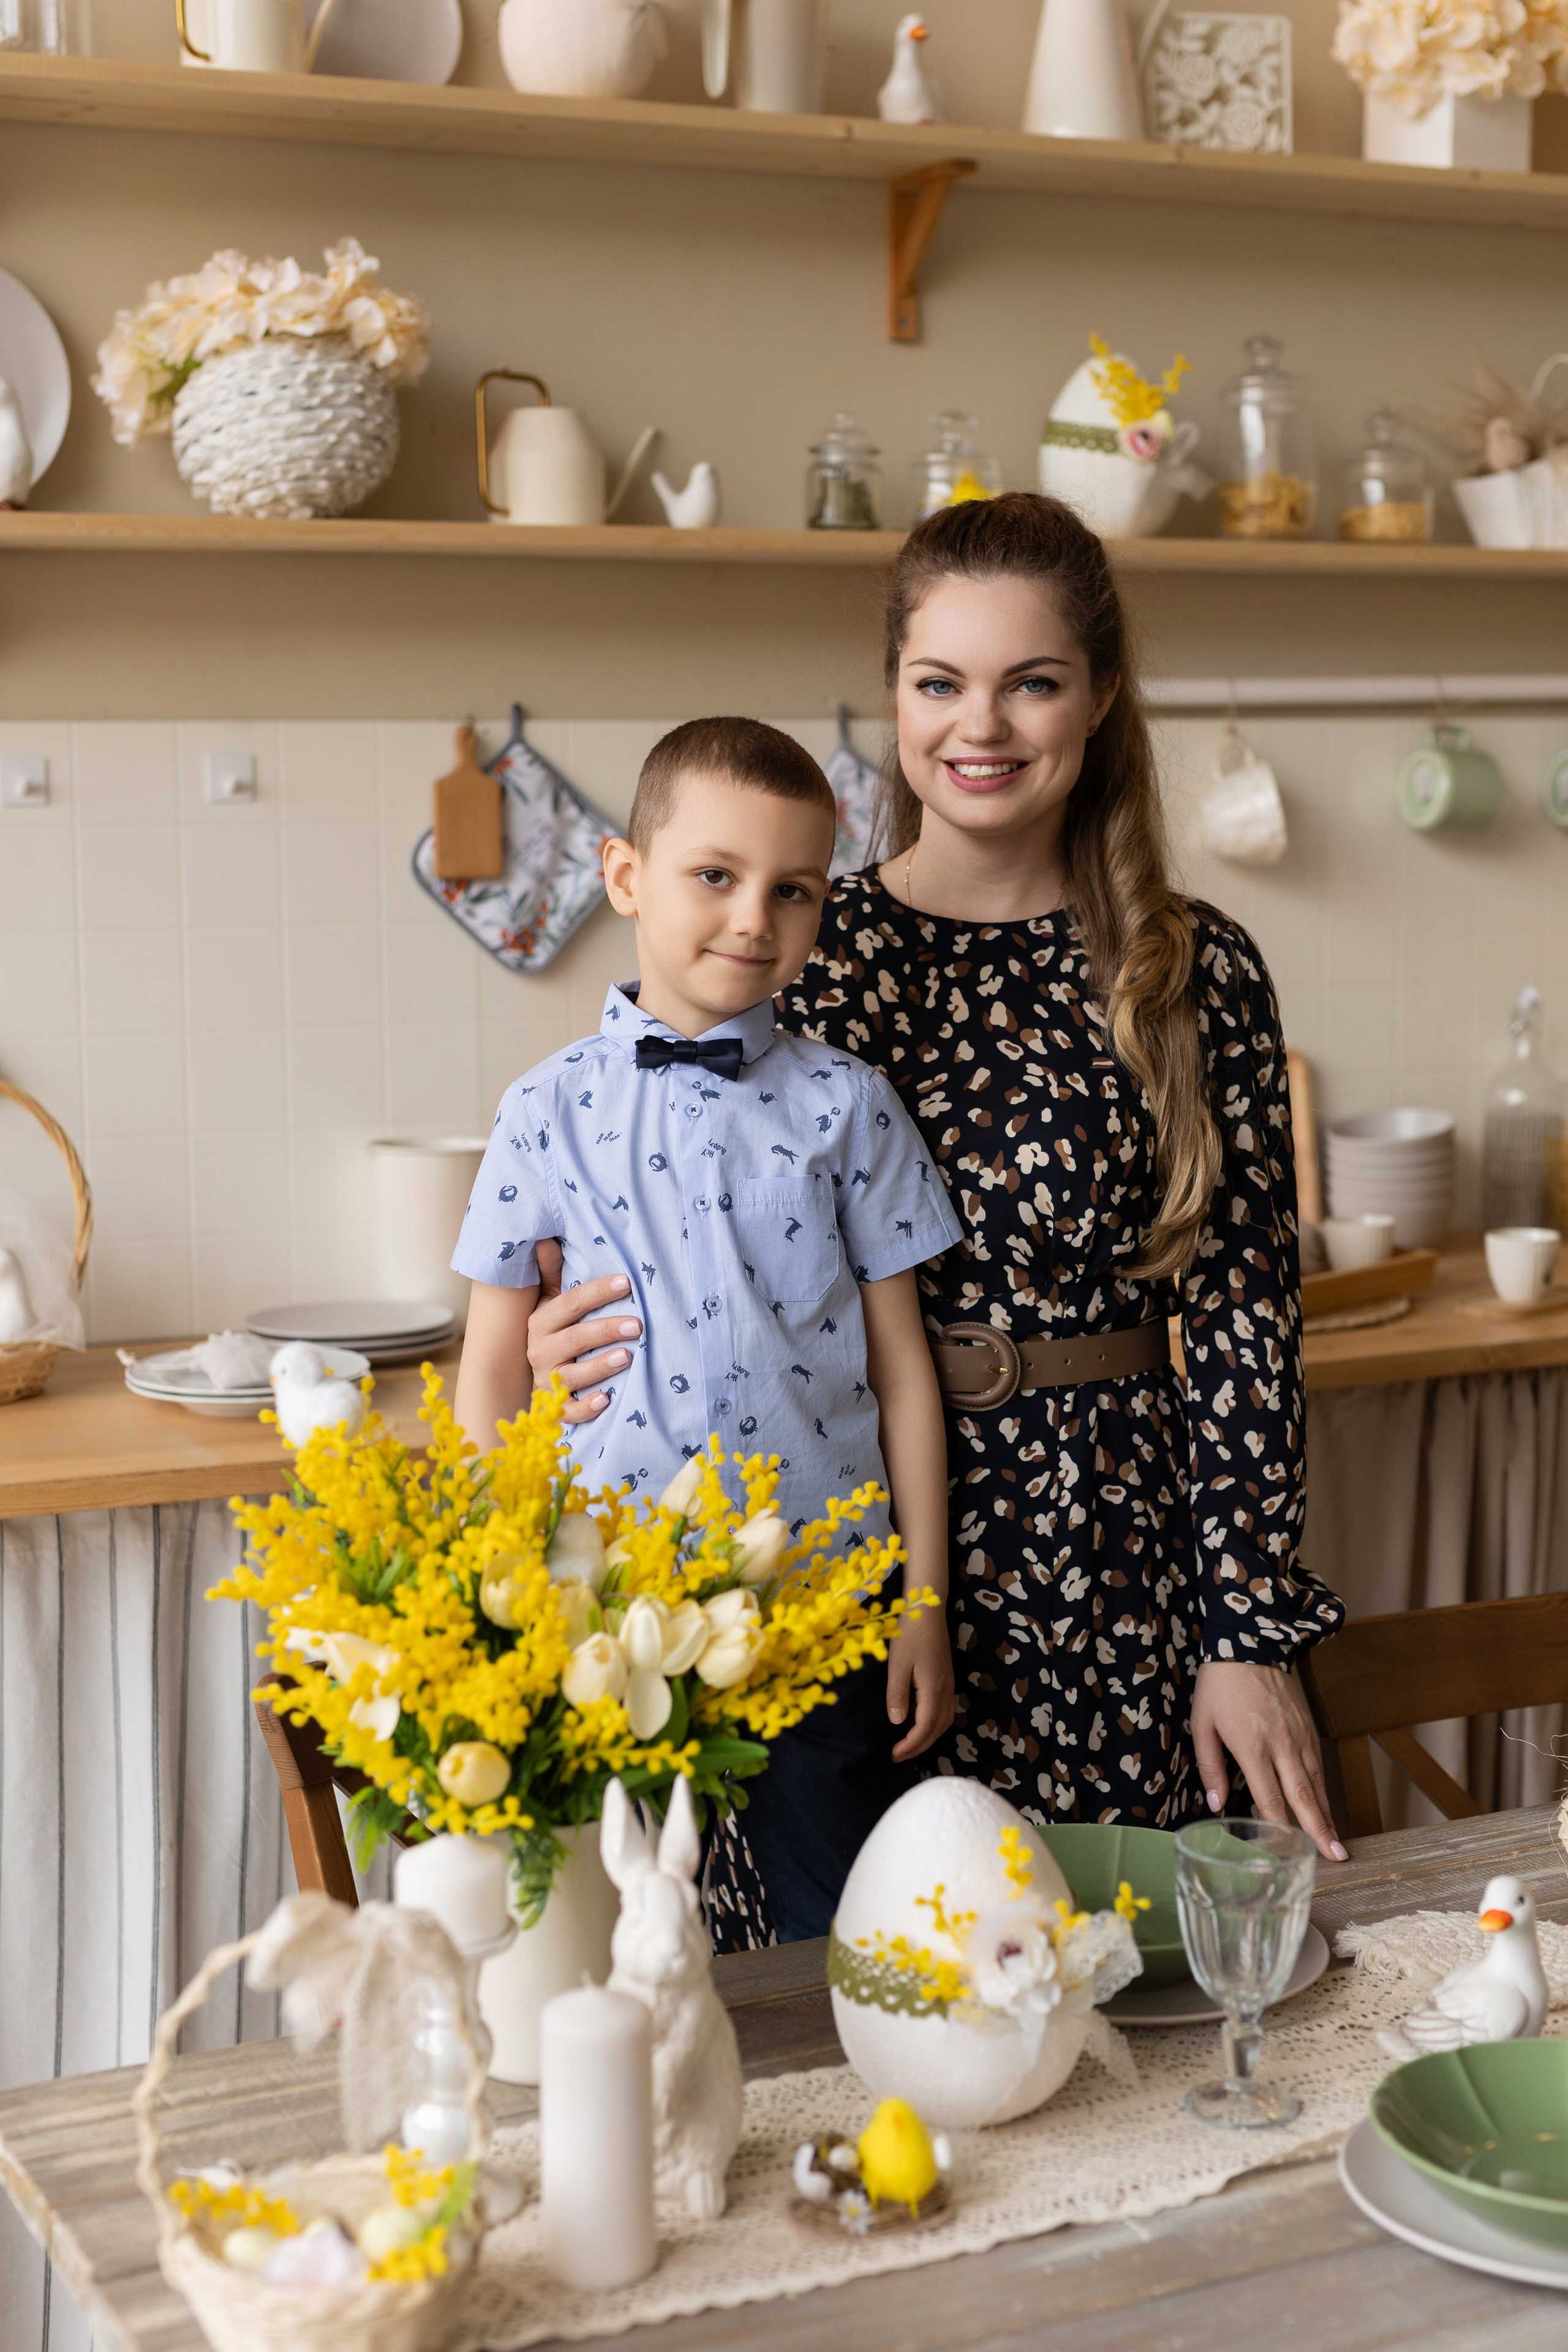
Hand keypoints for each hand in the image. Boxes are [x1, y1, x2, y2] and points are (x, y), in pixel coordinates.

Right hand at [526, 1241, 642, 1424]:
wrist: (532, 1377)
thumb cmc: (554, 1332)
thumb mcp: (549, 1300)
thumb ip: (552, 1272)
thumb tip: (547, 1238)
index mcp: (541, 1321)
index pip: (570, 1303)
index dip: (598, 1292)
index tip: (626, 1282)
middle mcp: (540, 1350)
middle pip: (575, 1338)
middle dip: (606, 1330)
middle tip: (638, 1325)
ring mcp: (547, 1380)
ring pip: (571, 1375)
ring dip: (599, 1366)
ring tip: (627, 1357)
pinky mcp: (554, 1407)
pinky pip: (568, 1411)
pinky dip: (585, 1408)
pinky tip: (605, 1401)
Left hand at [887, 1605, 954, 1763]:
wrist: (928, 1610)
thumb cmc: (909, 1634)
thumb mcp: (897, 1664)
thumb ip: (897, 1694)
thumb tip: (898, 1723)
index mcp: (934, 1689)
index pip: (925, 1727)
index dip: (911, 1745)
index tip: (894, 1754)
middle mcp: (946, 1690)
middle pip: (937, 1729)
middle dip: (919, 1747)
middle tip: (898, 1756)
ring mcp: (949, 1684)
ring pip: (945, 1721)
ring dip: (928, 1737)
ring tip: (908, 1745)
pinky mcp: (947, 1678)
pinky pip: (946, 1710)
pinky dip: (934, 1724)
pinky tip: (920, 1722)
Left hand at [1191, 1659, 1346, 1863]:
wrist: (1249, 1643)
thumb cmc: (1219, 1686)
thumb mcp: (1202, 1724)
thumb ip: (1210, 1767)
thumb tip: (1217, 1805)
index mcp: (1251, 1746)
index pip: (1270, 1797)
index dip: (1280, 1829)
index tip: (1290, 1854)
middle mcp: (1280, 1744)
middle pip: (1303, 1796)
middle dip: (1319, 1831)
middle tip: (1337, 1859)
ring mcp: (1299, 1736)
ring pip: (1316, 1783)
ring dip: (1326, 1815)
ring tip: (1336, 1845)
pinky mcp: (1308, 1727)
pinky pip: (1318, 1766)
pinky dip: (1323, 1791)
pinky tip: (1325, 1809)